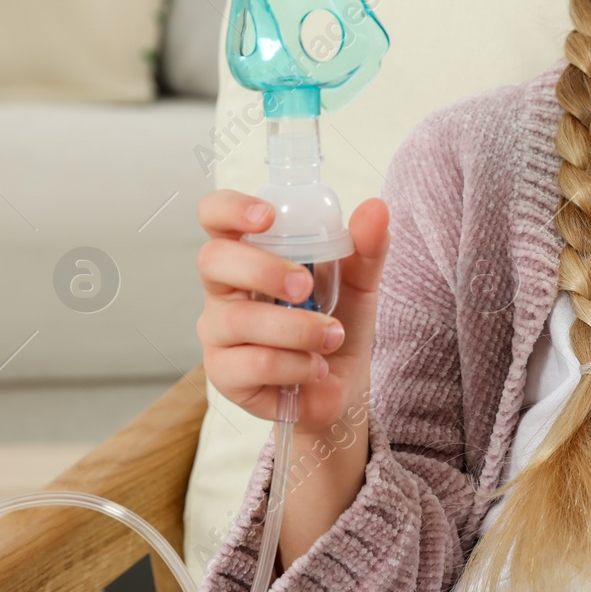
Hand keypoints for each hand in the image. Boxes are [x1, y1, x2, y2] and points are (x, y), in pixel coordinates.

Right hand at [195, 189, 389, 434]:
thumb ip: (367, 246)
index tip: (268, 215)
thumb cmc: (337, 319)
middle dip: (265, 269)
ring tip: (332, 336)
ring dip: (298, 328)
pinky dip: (298, 364)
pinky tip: (317, 366)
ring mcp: (218, 334)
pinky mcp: (225, 376)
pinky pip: (255, 364)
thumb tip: (377, 208)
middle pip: (213, 261)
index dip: (230, 208)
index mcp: (249, 254)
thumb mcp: (360, 281)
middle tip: (307, 287)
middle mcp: (224, 290)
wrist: (343, 383)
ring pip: (239, 320)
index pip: (215, 217)